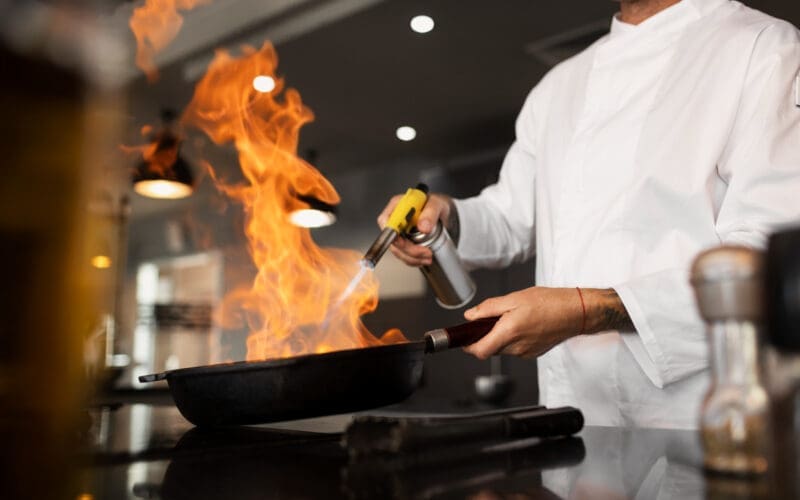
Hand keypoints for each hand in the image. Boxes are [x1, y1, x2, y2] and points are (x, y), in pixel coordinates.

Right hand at [376, 193, 451, 266]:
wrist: (442, 213)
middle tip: (425, 251)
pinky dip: (414, 260)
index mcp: (398, 206)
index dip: (392, 233)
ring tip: (427, 256)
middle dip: (408, 249)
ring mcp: (399, 232)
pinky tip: (423, 258)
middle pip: (392, 239)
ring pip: (397, 250)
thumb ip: (430, 213)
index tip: (403, 241)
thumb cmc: (436, 204)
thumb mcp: (437, 204)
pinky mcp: (404, 242)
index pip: (385, 220)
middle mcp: (395, 219)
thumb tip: (423, 226)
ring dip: (412, 258)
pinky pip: (404, 255)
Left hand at [462, 286, 583, 359]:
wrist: (576, 313)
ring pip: (503, 348)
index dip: (468, 346)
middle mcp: (516, 347)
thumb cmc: (549, 303)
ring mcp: (526, 353)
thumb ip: (488, 308)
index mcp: (509, 333)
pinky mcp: (533, 353)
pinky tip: (524, 325)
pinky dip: (513, 339)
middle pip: (490, 348)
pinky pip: (515, 349)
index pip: (479, 351)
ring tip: (513, 318)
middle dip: (486, 336)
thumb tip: (471, 316)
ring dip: (500, 336)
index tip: (465, 338)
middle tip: (492, 319)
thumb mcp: (514, 298)